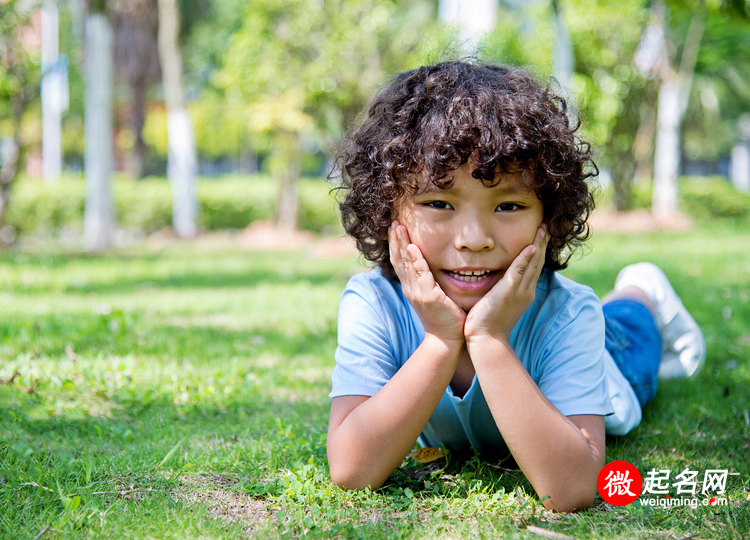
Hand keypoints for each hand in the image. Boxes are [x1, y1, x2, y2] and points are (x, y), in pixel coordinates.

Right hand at [389, 221, 465, 343]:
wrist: (448, 340)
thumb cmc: (447, 318)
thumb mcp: (436, 295)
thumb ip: (433, 281)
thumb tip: (438, 267)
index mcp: (411, 287)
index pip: (401, 262)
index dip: (397, 245)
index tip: (396, 228)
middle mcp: (410, 288)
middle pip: (398, 259)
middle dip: (396, 240)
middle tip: (394, 222)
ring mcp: (417, 292)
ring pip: (406, 264)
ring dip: (402, 245)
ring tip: (399, 228)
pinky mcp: (428, 297)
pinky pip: (420, 275)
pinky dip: (416, 260)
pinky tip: (413, 247)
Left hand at [464, 225, 547, 342]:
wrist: (487, 339)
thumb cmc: (488, 324)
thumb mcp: (498, 302)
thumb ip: (501, 290)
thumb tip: (497, 281)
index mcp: (524, 293)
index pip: (533, 268)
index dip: (538, 252)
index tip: (540, 238)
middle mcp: (526, 291)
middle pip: (537, 262)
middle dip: (542, 244)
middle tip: (545, 227)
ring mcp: (520, 291)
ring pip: (532, 263)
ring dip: (537, 245)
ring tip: (542, 230)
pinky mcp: (509, 291)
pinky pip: (519, 271)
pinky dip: (526, 258)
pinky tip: (531, 247)